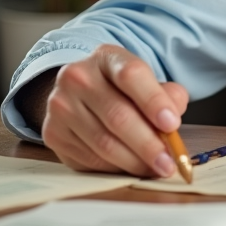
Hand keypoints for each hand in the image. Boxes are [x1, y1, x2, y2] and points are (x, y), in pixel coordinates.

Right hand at [39, 45, 188, 177]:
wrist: (81, 94)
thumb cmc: (123, 90)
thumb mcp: (148, 82)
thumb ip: (168, 95)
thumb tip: (172, 118)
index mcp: (106, 57)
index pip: (131, 74)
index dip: (153, 101)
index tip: (172, 125)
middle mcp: (77, 77)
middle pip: (117, 115)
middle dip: (148, 144)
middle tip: (169, 163)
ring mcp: (60, 105)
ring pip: (103, 142)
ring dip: (134, 161)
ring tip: (155, 169)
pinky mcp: (53, 133)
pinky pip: (89, 158)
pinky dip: (115, 168)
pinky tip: (131, 167)